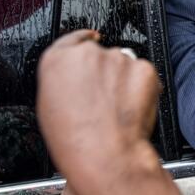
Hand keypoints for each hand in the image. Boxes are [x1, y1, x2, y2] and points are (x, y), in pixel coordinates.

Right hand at [37, 30, 160, 165]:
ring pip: (124, 65)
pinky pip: (144, 73)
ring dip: (124, 81)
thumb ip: (63, 81)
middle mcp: (88, 53)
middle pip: (101, 55)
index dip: (83, 41)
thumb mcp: (50, 107)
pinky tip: (133, 107)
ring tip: (118, 110)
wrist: (106, 155)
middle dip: (106, 73)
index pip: (72, 39)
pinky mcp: (144, 68)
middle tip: (105, 100)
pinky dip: (143, 87)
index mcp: (57, 60)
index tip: (90, 39)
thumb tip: (76, 80)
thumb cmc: (75, 142)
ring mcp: (118, 59)